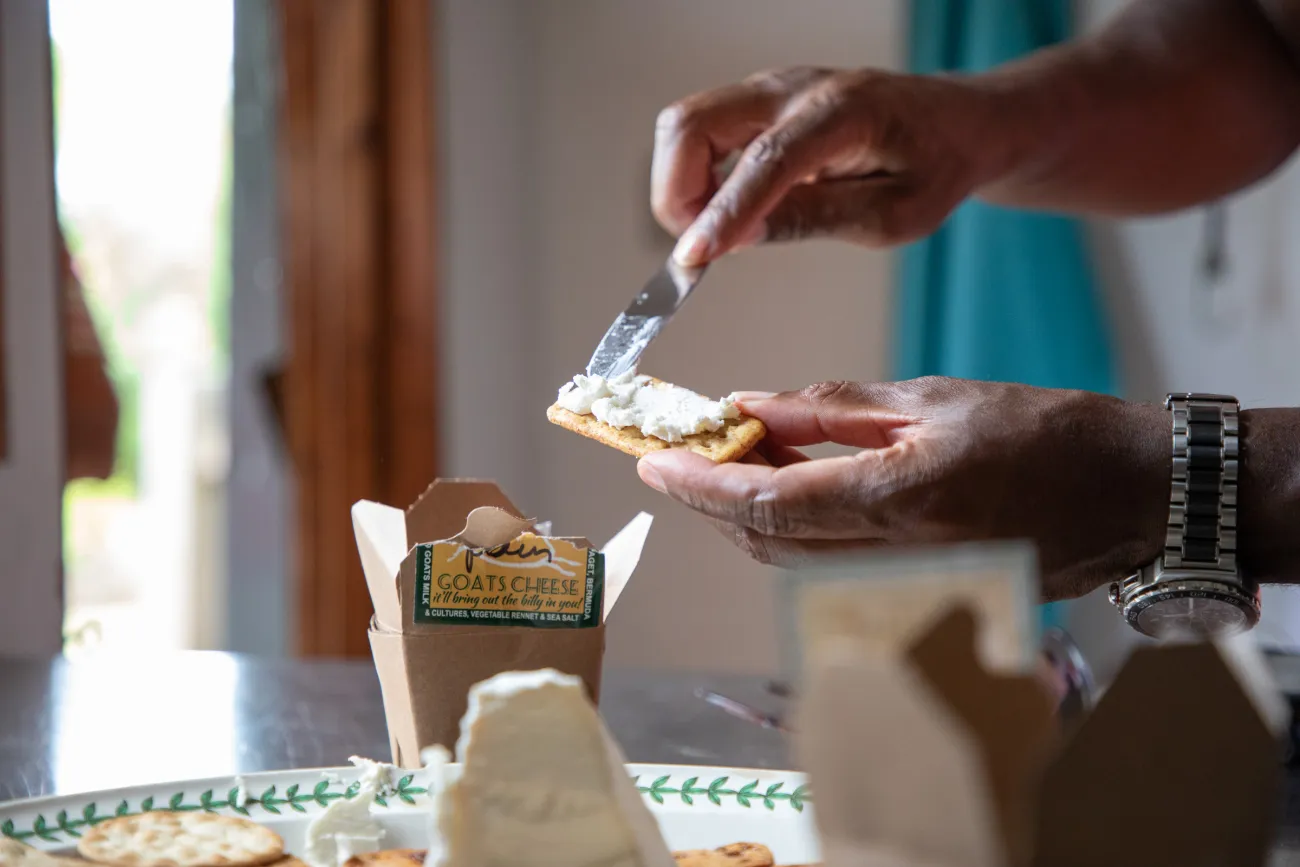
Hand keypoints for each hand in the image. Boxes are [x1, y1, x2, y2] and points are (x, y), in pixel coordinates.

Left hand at [635, 378, 1169, 600]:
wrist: (1132, 494)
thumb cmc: (1048, 433)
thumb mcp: (933, 397)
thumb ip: (834, 409)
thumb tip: (755, 406)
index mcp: (900, 498)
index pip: (767, 505)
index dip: (699, 486)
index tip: (653, 460)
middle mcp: (899, 556)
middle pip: (765, 544)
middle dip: (710, 501)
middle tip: (683, 451)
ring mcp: (910, 585)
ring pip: (792, 562)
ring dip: (746, 516)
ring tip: (732, 459)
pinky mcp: (921, 594)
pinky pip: (831, 569)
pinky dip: (793, 531)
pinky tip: (788, 487)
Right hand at [651, 66, 1021, 265]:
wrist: (957, 122)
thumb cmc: (935, 166)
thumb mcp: (893, 215)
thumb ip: (815, 220)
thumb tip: (739, 238)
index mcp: (842, 113)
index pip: (763, 161)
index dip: (722, 214)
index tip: (693, 259)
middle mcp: (794, 89)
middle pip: (690, 124)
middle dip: (676, 193)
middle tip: (701, 247)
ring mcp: (770, 90)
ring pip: (685, 126)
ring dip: (680, 186)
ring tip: (718, 232)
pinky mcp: (758, 103)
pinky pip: (701, 133)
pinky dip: (694, 177)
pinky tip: (728, 211)